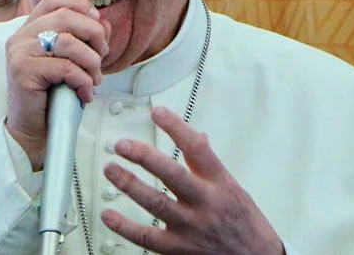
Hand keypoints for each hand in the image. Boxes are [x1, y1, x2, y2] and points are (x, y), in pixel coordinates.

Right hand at [4, 0, 109, 169]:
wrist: (33, 129)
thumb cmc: (53, 96)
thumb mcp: (71, 61)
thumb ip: (84, 39)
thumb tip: (104, 23)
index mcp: (30, 28)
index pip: (54, 0)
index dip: (80, 5)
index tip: (98, 23)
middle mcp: (21, 36)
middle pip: (66, 17)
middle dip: (94, 35)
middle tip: (102, 58)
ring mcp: (19, 52)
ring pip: (69, 42)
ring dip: (92, 62)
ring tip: (94, 80)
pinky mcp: (23, 71)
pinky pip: (66, 68)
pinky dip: (83, 81)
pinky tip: (85, 94)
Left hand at [100, 107, 284, 254]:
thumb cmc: (246, 224)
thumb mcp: (233, 188)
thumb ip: (209, 165)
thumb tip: (198, 137)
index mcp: (220, 183)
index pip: (197, 148)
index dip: (176, 128)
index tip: (157, 113)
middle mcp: (205, 203)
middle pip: (172, 174)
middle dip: (144, 156)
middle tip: (122, 144)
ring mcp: (191, 227)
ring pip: (155, 203)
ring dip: (129, 184)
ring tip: (111, 168)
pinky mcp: (179, 249)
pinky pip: (146, 237)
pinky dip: (124, 226)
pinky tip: (108, 214)